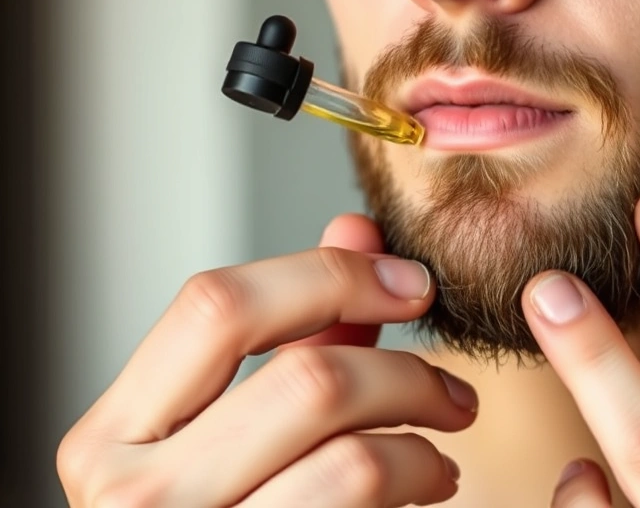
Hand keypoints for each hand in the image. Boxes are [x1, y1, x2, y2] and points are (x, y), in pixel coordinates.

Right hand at [56, 215, 477, 507]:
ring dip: (423, 428)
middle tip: (451, 384)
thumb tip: (354, 232)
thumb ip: (296, 332)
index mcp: (114, 435)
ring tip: (447, 431)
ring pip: (350, 450)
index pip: (216, 307)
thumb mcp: (242, 425)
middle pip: (305, 378)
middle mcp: (137, 495)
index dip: (329, 275)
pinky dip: (419, 472)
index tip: (409, 282)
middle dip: (406, 369)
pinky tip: (430, 477)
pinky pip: (359, 491)